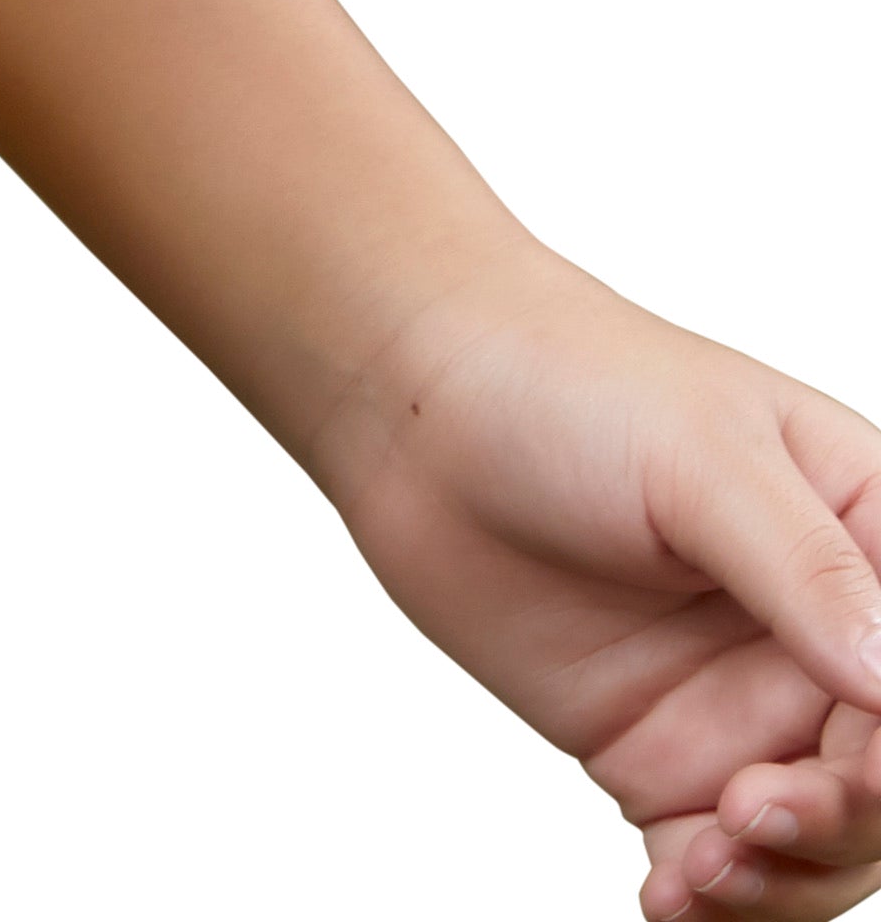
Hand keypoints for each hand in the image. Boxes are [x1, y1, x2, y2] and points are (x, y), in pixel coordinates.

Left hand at [318, 241, 880, 912]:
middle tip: (749, 816)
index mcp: (866, 537)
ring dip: (779, 882)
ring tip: (700, 869)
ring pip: (819, 845)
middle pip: (880, 781)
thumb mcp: (699, 455)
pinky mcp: (667, 755)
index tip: (859, 777)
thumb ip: (802, 567)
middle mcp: (821, 636)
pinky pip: (722, 862)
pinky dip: (715, 903)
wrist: (416, 406)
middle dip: (837, 824)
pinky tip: (668, 898)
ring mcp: (746, 704)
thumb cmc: (565, 382)